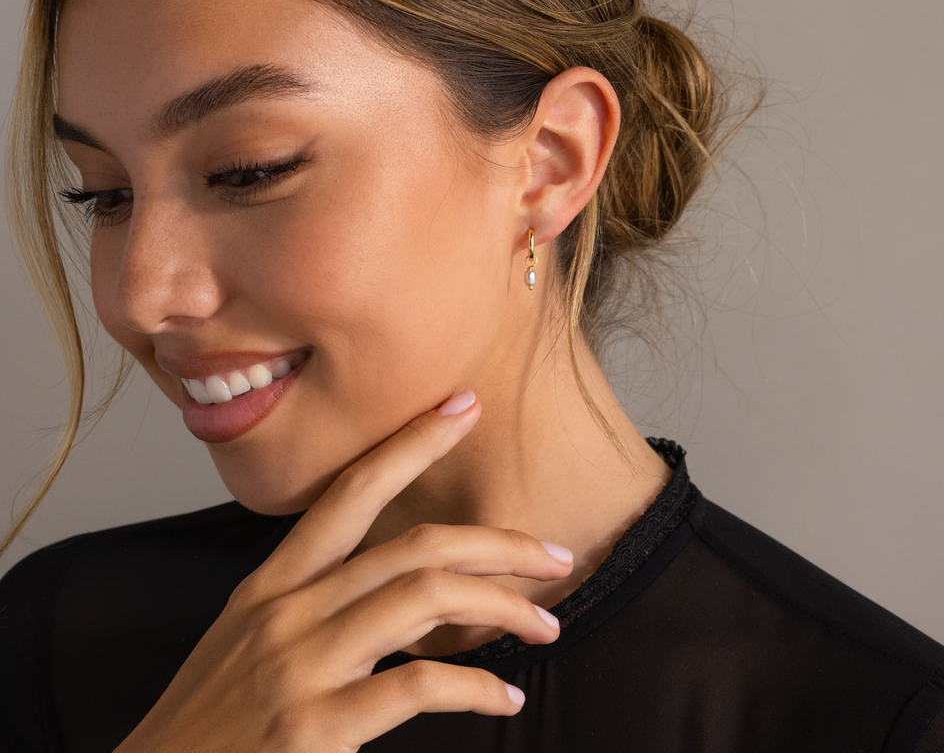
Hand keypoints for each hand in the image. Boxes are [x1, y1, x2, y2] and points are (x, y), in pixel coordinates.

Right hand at [115, 391, 572, 751]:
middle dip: (496, 542)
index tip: (463, 405)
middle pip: (413, 547)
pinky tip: (506, 696)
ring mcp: (300, 667)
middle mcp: (287, 611)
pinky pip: (417, 687)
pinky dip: (474, 687)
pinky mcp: (314, 727)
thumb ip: (320, 605)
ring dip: (502, 605)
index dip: (412, 443)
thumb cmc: (207, 721)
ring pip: (424, 600)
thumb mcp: (249, 643)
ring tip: (547, 621)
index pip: (350, 492)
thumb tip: (408, 587)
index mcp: (271, 584)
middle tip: (553, 553)